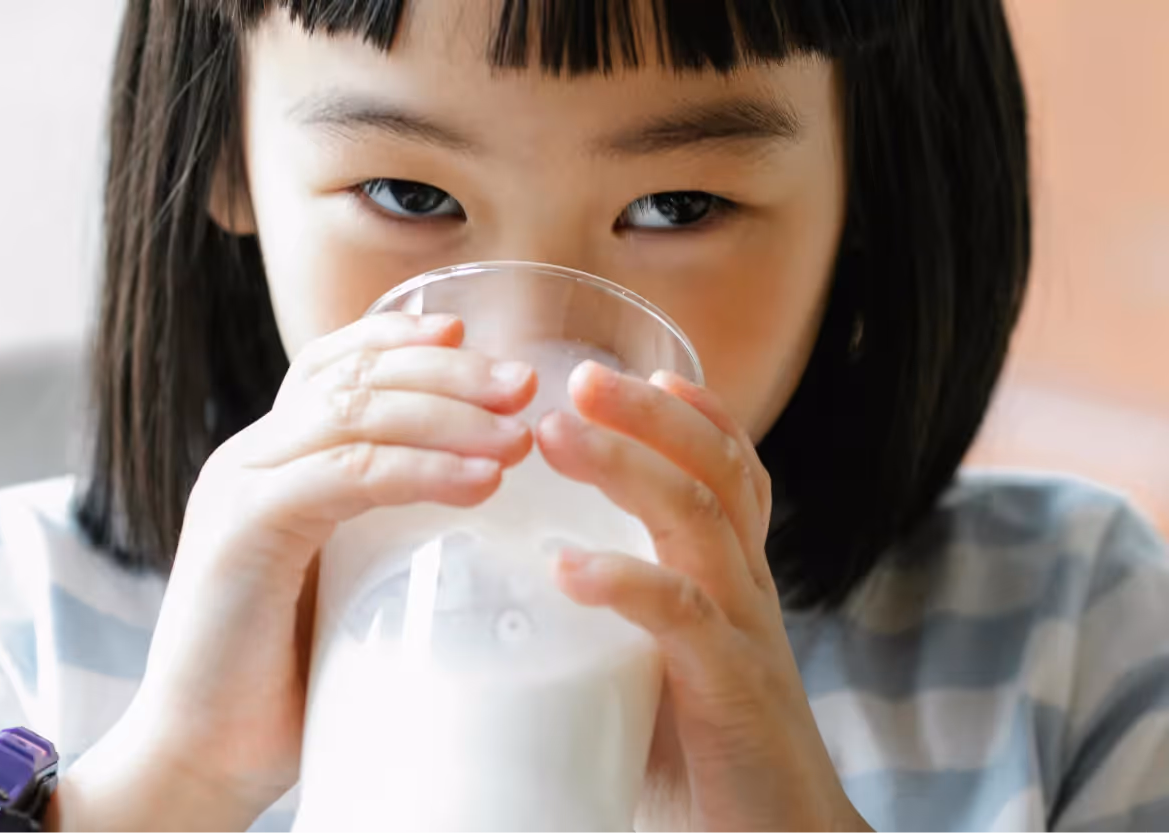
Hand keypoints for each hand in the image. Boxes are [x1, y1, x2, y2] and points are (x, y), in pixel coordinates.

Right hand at [54, 313, 535, 832]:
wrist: (202, 758)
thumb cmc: (290, 677)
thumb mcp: (345, 578)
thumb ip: (382, 527)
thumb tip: (480, 498)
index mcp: (271, 460)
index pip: (331, 364)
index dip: (398, 337)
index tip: (470, 337)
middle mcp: (249, 458)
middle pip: (354, 376)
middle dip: (448, 373)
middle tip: (523, 386)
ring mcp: (239, 488)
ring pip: (354, 414)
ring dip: (448, 416)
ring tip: (518, 436)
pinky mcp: (241, 533)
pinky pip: (346, 475)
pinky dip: (421, 471)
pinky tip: (480, 482)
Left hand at [537, 363, 870, 832]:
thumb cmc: (706, 753)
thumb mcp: (664, 663)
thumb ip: (619, 622)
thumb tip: (525, 592)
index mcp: (733, 579)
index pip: (731, 473)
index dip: (696, 414)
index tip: (643, 369)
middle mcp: (748, 590)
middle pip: (713, 470)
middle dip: (649, 414)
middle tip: (579, 377)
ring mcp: (746, 632)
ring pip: (697, 519)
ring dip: (625, 467)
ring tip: (558, 435)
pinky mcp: (731, 688)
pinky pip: (682, 615)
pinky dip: (624, 582)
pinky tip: (568, 568)